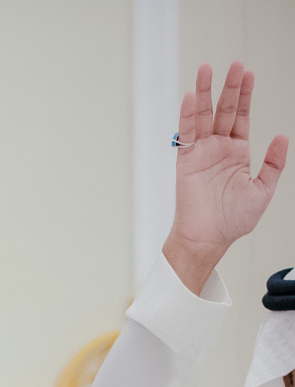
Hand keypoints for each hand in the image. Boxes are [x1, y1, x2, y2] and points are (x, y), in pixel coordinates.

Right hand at [164, 61, 287, 293]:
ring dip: (205, 93)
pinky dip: (188, 116)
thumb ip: (273, 163)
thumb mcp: (263, 189)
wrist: (209, 238)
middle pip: (223, 110)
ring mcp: (201, 153)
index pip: (241, 117)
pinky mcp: (186, 162)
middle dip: (229, 87)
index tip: (248, 75)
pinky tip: (192, 97)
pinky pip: (186, 134)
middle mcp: (218, 149)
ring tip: (207, 69)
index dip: (245, 96)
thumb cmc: (233, 220)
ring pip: (203, 116)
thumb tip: (283, 136)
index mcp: (236, 153)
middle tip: (234, 65)